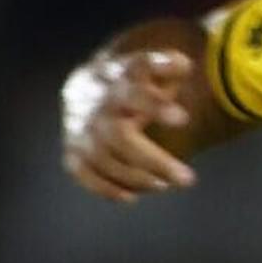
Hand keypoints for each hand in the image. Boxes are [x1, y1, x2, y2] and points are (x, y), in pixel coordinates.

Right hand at [61, 46, 202, 199]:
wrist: (87, 87)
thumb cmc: (134, 81)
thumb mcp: (150, 67)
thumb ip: (168, 66)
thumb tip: (182, 65)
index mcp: (114, 80)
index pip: (133, 92)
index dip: (154, 105)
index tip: (183, 119)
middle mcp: (93, 106)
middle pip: (119, 136)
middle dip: (154, 160)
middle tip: (188, 179)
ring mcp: (79, 129)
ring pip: (103, 159)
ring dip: (136, 177)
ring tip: (167, 185)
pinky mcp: (72, 150)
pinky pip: (82, 172)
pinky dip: (104, 187)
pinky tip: (131, 197)